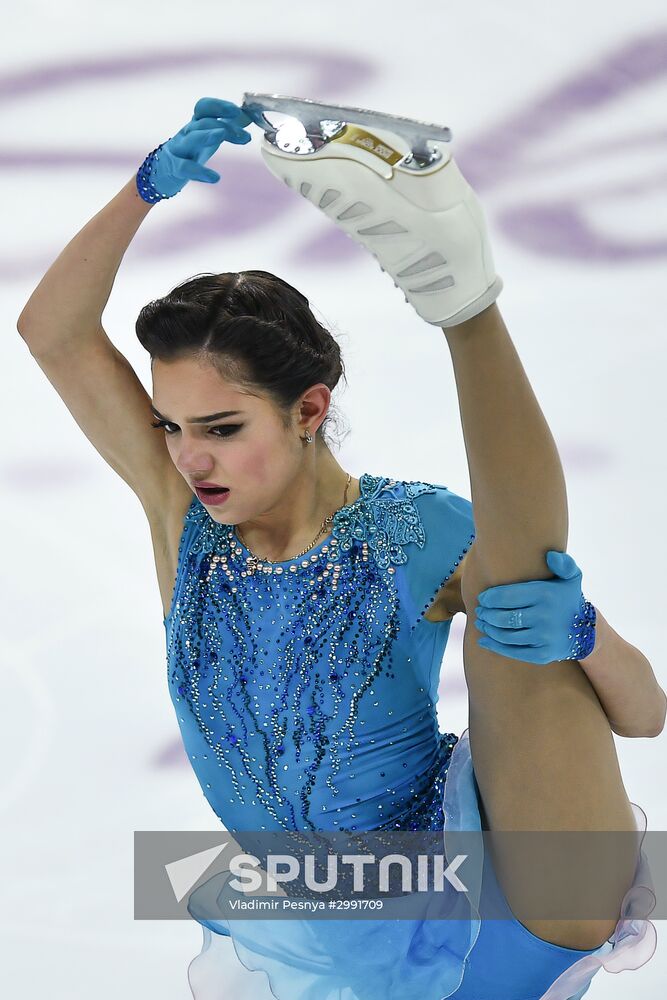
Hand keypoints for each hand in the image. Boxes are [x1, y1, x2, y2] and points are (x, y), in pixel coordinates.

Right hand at [137, 98, 253, 202]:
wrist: (162, 173)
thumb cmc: (190, 152)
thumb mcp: (209, 137)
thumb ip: (227, 127)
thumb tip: (248, 116)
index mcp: (195, 124)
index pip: (204, 107)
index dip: (219, 106)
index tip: (238, 112)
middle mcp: (187, 132)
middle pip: (204, 122)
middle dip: (225, 127)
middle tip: (246, 137)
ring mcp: (179, 149)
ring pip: (192, 137)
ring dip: (207, 134)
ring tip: (221, 135)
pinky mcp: (174, 167)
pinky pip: (186, 167)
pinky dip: (200, 171)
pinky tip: (215, 178)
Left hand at [473, 550, 596, 664]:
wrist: (586, 631)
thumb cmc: (567, 599)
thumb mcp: (571, 577)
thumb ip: (563, 563)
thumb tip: (550, 555)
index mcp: (545, 595)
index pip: (506, 596)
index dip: (489, 598)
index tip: (483, 598)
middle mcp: (544, 617)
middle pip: (503, 617)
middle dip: (486, 614)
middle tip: (480, 611)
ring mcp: (543, 638)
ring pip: (505, 635)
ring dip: (488, 629)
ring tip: (481, 623)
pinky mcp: (542, 655)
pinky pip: (513, 651)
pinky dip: (495, 646)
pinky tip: (484, 640)